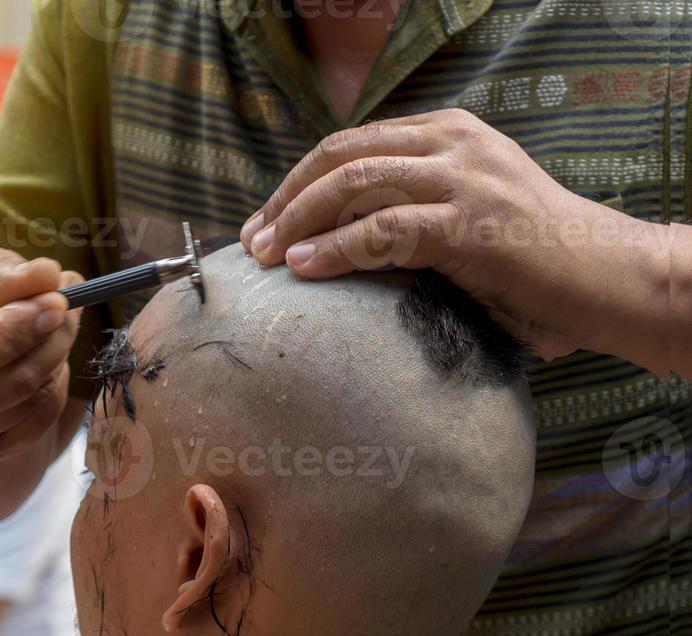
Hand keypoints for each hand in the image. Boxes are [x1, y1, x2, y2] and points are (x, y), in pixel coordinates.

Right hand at [0, 248, 82, 463]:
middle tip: (67, 306)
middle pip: (7, 387)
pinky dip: (51, 389)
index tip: (55, 301)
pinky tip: (43, 360)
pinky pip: (35, 426)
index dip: (18, 330)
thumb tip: (49, 276)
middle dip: (50, 342)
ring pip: (27, 407)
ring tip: (52, 327)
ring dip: (55, 362)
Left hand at [241, 109, 667, 368]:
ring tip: (267, 257)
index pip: (350, 145)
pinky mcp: (470, 223)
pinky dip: (336, 249)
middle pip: (341, 155)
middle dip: (287, 199)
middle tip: (253, 242)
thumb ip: (410, 209)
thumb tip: (338, 240)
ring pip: (355, 183)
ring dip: (299, 221)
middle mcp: (451, 143)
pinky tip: (304, 266)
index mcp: (446, 133)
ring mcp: (462, 178)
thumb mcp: (463, 214)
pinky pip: (384, 230)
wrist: (605, 278)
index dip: (298, 183)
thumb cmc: (530, 259)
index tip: (266, 222)